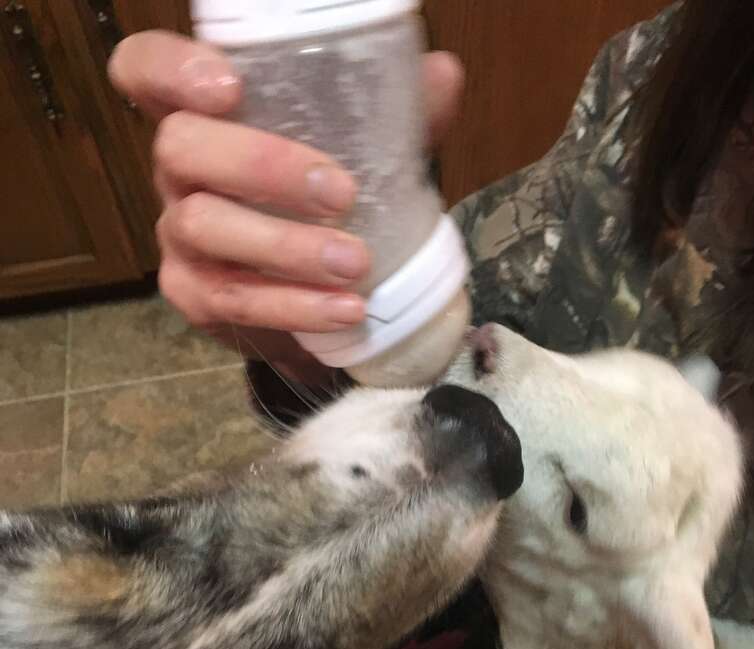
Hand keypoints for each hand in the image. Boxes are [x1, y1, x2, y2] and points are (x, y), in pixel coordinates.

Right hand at [109, 32, 462, 381]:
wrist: (314, 294)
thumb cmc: (326, 199)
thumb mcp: (358, 150)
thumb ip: (390, 115)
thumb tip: (442, 76)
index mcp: (204, 115)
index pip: (147, 71)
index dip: (171, 69)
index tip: (228, 86)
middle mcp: (177, 170)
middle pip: (180, 147)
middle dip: (260, 165)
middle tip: (340, 191)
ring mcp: (178, 235)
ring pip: (206, 228)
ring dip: (285, 247)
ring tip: (355, 263)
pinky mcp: (194, 296)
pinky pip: (233, 300)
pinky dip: (294, 306)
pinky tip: (345, 310)